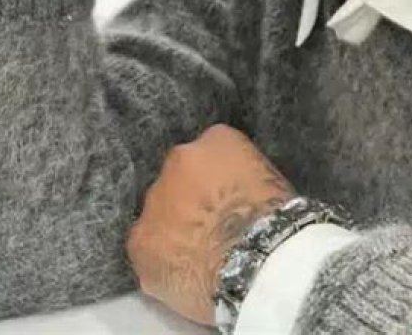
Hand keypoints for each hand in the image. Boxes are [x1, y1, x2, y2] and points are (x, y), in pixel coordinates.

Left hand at [126, 124, 295, 326]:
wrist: (255, 259)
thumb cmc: (272, 217)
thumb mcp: (269, 175)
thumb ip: (239, 172)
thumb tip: (229, 189)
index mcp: (216, 139)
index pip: (210, 151)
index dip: (217, 178)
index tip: (227, 198)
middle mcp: (177, 161)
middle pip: (178, 179)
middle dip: (189, 199)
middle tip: (210, 225)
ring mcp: (154, 202)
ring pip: (158, 212)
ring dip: (171, 227)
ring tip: (196, 253)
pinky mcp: (139, 243)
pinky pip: (146, 248)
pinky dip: (161, 259)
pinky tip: (182, 272)